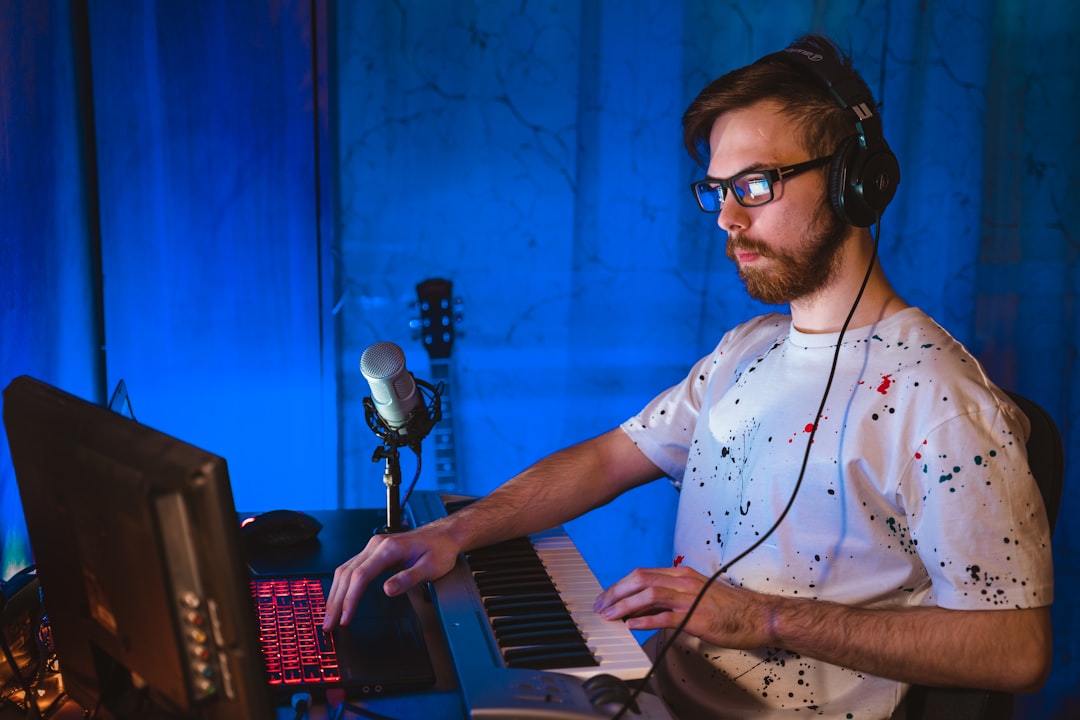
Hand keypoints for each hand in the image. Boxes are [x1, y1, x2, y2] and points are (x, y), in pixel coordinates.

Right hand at [322, 521, 460, 629]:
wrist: (443, 535)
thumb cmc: (439, 549)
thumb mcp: (430, 568)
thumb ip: (407, 579)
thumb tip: (387, 590)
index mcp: (388, 548)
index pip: (360, 576)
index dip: (350, 599)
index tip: (345, 618)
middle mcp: (376, 545)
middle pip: (347, 574)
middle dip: (336, 601)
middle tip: (328, 624)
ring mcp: (373, 548)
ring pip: (345, 570)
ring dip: (335, 594)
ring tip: (329, 616)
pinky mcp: (373, 553)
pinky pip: (351, 569)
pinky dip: (342, 585)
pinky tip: (339, 598)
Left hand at [593, 566, 773, 649]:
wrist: (757, 615)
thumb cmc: (728, 607)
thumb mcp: (695, 593)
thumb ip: (670, 597)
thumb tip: (643, 607)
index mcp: (682, 574)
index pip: (642, 574)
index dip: (620, 585)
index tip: (607, 596)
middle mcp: (683, 581)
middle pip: (640, 579)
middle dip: (616, 592)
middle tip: (601, 605)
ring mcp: (689, 598)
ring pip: (648, 595)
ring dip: (625, 605)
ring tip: (610, 615)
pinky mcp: (696, 617)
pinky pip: (665, 617)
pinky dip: (645, 620)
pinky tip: (632, 625)